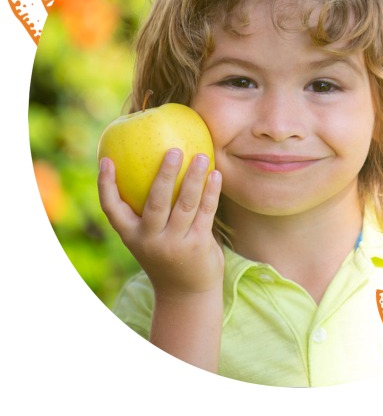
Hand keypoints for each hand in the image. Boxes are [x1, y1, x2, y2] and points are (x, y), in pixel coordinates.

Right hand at [98, 149, 223, 298]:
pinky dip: (211, 193)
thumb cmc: (167, 254)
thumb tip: (153, 164)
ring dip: (194, 179)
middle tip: (174, 150)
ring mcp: (174, 245)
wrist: (186, 293)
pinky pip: (205, 213)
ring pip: (184, 205)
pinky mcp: (197, 246)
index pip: (112, 210)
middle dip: (164, 175)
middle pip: (155, 203)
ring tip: (202, 156)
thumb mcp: (150, 237)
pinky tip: (216, 175)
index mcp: (131, 236)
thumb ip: (148, 210)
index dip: (106, 185)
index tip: (106, 160)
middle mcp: (150, 240)